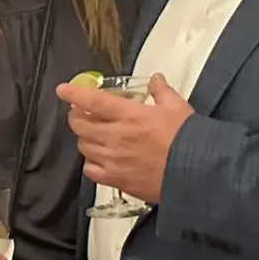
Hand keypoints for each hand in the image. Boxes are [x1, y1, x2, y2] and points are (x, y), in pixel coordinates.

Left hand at [55, 73, 194, 203]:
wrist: (195, 172)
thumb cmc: (186, 139)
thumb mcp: (177, 107)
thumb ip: (162, 91)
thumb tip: (156, 80)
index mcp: (129, 115)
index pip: (93, 101)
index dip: (75, 94)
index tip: (63, 90)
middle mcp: (115, 136)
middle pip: (81, 124)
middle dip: (76, 116)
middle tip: (81, 113)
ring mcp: (113, 159)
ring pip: (83, 146)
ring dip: (84, 138)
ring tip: (92, 135)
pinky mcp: (116, 179)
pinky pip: (91, 171)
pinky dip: (90, 163)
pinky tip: (98, 160)